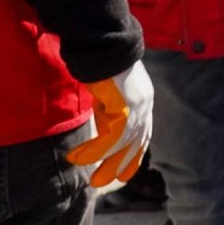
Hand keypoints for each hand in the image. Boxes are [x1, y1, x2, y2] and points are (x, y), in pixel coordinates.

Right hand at [67, 60, 154, 187]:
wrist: (102, 41)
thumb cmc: (99, 60)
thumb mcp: (107, 90)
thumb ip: (108, 108)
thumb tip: (102, 126)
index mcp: (143, 99)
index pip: (144, 133)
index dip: (135, 154)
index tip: (125, 173)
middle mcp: (144, 104)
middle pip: (136, 144)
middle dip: (121, 166)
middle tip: (102, 183)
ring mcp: (138, 106)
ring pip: (123, 145)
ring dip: (104, 163)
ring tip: (91, 180)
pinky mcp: (125, 107)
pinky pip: (111, 138)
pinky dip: (94, 151)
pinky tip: (79, 158)